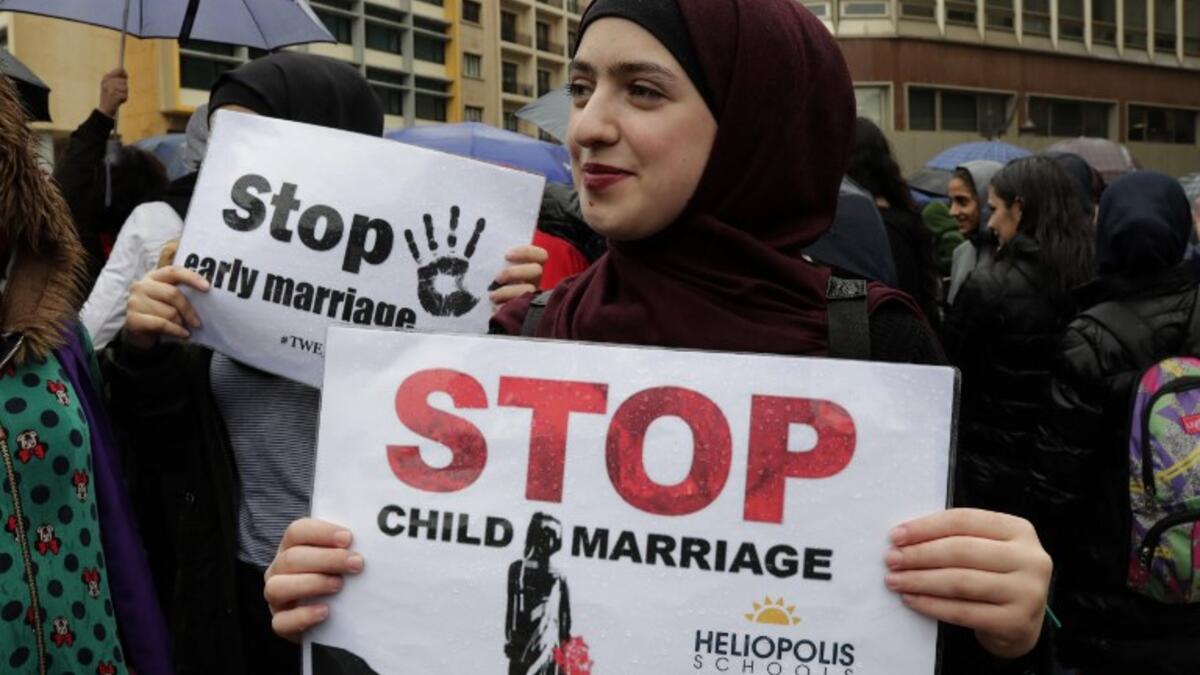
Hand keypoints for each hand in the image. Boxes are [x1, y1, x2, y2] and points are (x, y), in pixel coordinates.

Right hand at [98, 69, 128, 117]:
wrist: (104, 109)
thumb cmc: (110, 96)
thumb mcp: (111, 85)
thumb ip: (117, 78)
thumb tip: (124, 71)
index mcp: (106, 77)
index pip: (120, 70)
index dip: (124, 75)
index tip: (124, 79)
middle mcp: (107, 81)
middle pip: (124, 81)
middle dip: (124, 88)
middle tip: (117, 93)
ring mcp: (110, 88)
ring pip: (126, 88)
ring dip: (124, 94)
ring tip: (117, 97)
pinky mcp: (114, 95)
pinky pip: (125, 95)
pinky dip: (124, 99)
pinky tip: (118, 101)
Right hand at [123, 266, 208, 350]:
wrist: (138, 332)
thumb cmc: (159, 312)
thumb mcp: (168, 300)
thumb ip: (181, 293)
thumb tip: (206, 295)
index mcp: (153, 277)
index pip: (174, 271)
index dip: (191, 278)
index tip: (207, 287)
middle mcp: (141, 286)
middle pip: (173, 294)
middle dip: (189, 310)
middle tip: (197, 322)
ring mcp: (135, 302)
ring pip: (169, 312)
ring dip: (180, 323)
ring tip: (182, 327)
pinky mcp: (133, 319)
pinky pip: (162, 324)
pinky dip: (176, 330)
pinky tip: (183, 334)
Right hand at [264, 518, 362, 642]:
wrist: (329, 618)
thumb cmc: (335, 577)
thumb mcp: (337, 559)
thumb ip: (345, 548)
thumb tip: (370, 539)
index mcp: (291, 547)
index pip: (297, 531)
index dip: (322, 532)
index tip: (348, 538)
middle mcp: (278, 570)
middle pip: (291, 558)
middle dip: (327, 559)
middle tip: (356, 563)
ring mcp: (275, 598)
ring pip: (278, 587)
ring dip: (312, 584)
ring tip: (339, 585)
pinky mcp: (280, 623)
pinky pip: (281, 622)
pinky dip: (303, 616)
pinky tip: (325, 611)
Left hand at [490, 245, 547, 306]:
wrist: (484, 310)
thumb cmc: (492, 287)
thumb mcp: (497, 272)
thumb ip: (503, 265)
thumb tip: (500, 259)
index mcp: (532, 270)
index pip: (541, 256)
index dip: (527, 253)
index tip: (507, 256)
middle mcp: (535, 282)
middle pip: (536, 270)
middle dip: (513, 272)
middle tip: (497, 278)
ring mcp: (533, 297)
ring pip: (529, 290)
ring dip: (507, 292)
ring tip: (492, 296)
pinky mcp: (525, 312)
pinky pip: (521, 310)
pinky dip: (505, 308)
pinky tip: (495, 308)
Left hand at [884, 509, 1051, 658]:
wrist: (1020, 623)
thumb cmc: (993, 576)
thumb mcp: (985, 548)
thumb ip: (955, 537)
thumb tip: (903, 538)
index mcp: (1019, 530)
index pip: (964, 521)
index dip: (926, 527)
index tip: (895, 536)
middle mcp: (1030, 559)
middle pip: (961, 550)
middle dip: (919, 555)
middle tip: (891, 559)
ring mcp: (1027, 592)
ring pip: (960, 581)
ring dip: (920, 580)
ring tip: (894, 580)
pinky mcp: (1015, 622)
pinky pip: (962, 611)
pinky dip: (931, 605)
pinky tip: (911, 600)